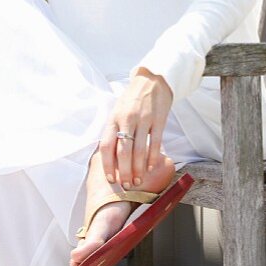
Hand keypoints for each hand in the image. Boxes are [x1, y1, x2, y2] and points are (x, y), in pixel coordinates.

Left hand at [99, 68, 172, 188]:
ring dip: (137, 169)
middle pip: (123, 151)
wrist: (153, 80)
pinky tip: (149, 167)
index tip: (111, 178)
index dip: (108, 165)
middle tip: (126, 185)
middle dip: (124, 172)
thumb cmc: (132, 100)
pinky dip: (152, 157)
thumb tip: (111, 158)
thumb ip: (114, 132)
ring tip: (138, 181)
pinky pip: (154, 142)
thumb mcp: (118, 112)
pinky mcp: (158, 119)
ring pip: (139, 150)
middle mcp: (126, 119)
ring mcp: (143, 119)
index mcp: (113, 119)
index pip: (107, 146)